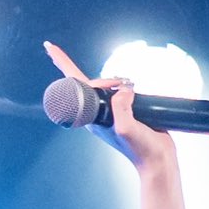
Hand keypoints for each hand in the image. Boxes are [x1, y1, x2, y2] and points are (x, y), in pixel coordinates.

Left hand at [45, 41, 176, 179]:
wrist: (158, 161)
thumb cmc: (140, 149)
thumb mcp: (126, 128)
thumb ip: (120, 107)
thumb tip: (123, 89)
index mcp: (92, 117)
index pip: (74, 87)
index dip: (62, 64)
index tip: (49, 46)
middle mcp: (98, 112)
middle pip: (92, 82)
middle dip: (106, 78)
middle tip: (124, 83)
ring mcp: (112, 111)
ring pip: (107, 85)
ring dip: (116, 81)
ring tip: (131, 87)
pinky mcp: (127, 110)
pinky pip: (121, 91)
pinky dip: (123, 86)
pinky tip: (129, 87)